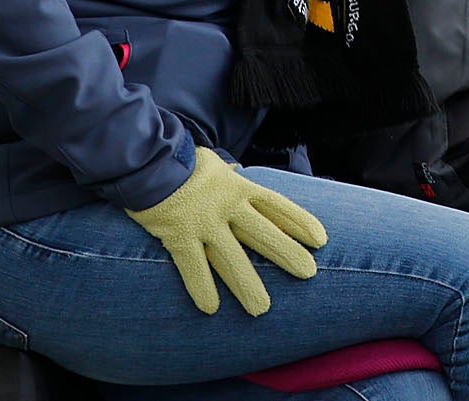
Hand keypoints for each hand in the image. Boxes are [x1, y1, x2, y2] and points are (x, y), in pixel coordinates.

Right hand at [126, 147, 328, 315]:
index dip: (300, 222)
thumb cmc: (182, 163)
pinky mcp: (178, 235)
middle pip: (263, 233)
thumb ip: (229, 175)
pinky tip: (211, 308)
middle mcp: (228, 205)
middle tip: (309, 273)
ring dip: (247, 284)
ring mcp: (204, 222)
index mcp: (240, 187)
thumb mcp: (216, 165)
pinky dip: (201, 286)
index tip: (320, 239)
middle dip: (287, 253)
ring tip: (262, 308)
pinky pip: (192, 265)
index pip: (278, 206)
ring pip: (231, 257)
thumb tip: (239, 171)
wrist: (148, 159)